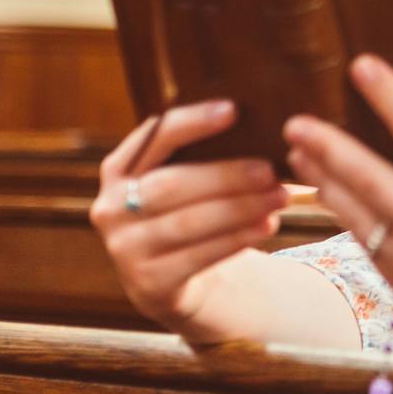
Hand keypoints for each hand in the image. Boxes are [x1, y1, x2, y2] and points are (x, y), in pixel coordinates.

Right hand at [89, 102, 288, 338]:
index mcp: (118, 170)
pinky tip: (267, 225)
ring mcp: (125, 249)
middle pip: (172, 185)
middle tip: (271, 170)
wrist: (170, 281)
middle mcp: (112, 208)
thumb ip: (200, 155)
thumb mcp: (181, 182)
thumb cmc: (186, 213)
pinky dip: (238, 238)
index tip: (233, 110)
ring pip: (188, 222)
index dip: (192, 122)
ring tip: (280, 197)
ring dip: (240, 208)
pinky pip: (199, 256)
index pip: (153, 137)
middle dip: (227, 176)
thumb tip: (256, 124)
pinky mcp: (148, 283)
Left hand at [283, 54, 392, 355]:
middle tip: (295, 122)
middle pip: (366, 178)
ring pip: (353, 215)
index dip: (390, 97)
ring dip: (322, 182)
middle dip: (326, 146)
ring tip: (298, 155)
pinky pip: (367, 245)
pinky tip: (330, 196)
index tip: (361, 66)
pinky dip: (349, 217)